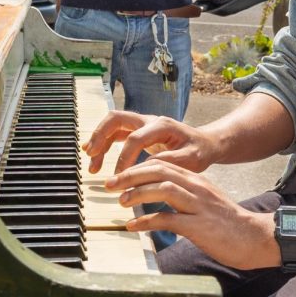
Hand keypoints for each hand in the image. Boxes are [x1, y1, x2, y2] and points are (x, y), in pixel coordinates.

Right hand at [84, 111, 219, 175]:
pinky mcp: (139, 132)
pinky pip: (116, 134)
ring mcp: (142, 125)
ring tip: (92, 164)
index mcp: (162, 125)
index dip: (124, 158)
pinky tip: (96, 158)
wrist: (205, 144)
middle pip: (116, 119)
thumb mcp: (191, 159)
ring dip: (99, 141)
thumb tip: (147, 167)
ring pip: (113, 125)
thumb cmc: (199, 151)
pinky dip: (104, 144)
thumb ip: (169, 161)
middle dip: (100, 135)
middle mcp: (149, 120)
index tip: (119, 177)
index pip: (135, 138)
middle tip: (90, 155)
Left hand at [108, 160, 277, 269]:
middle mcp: (196, 188)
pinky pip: (169, 219)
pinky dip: (147, 221)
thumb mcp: (204, 202)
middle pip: (159, 170)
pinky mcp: (200, 226)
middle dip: (131, 175)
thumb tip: (158, 198)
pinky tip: (133, 226)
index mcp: (196, 180)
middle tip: (110, 184)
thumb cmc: (228, 223)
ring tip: (120, 201)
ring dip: (138, 193)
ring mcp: (198, 206)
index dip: (137, 167)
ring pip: (164, 189)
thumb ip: (183, 197)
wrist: (256, 237)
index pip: (162, 163)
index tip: (118, 175)